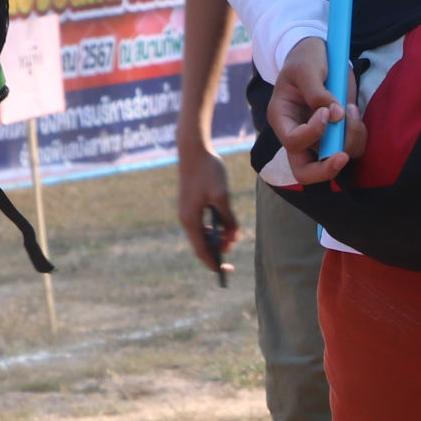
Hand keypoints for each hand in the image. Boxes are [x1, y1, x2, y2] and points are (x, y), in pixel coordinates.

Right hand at [176, 140, 237, 277]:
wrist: (193, 149)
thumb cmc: (208, 171)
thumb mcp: (222, 196)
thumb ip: (228, 218)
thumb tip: (233, 236)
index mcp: (190, 220)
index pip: (202, 250)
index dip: (214, 263)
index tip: (226, 271)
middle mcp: (185, 219)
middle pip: (201, 243)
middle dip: (219, 247)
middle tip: (235, 241)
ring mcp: (186, 211)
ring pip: (202, 233)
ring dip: (217, 236)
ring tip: (233, 232)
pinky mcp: (190, 204)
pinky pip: (201, 223)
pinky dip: (213, 226)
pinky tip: (224, 222)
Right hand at [267, 37, 361, 187]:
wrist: (318, 53)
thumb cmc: (306, 58)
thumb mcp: (306, 68)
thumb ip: (317, 91)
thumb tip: (336, 115)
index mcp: (282, 118)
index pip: (292, 142)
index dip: (312, 133)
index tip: (327, 111)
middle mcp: (298, 133)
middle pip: (304, 171)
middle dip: (325, 169)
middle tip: (342, 156)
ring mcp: (319, 136)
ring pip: (334, 160)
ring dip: (350, 141)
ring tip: (352, 109)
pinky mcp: (337, 132)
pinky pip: (351, 147)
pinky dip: (359, 136)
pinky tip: (356, 114)